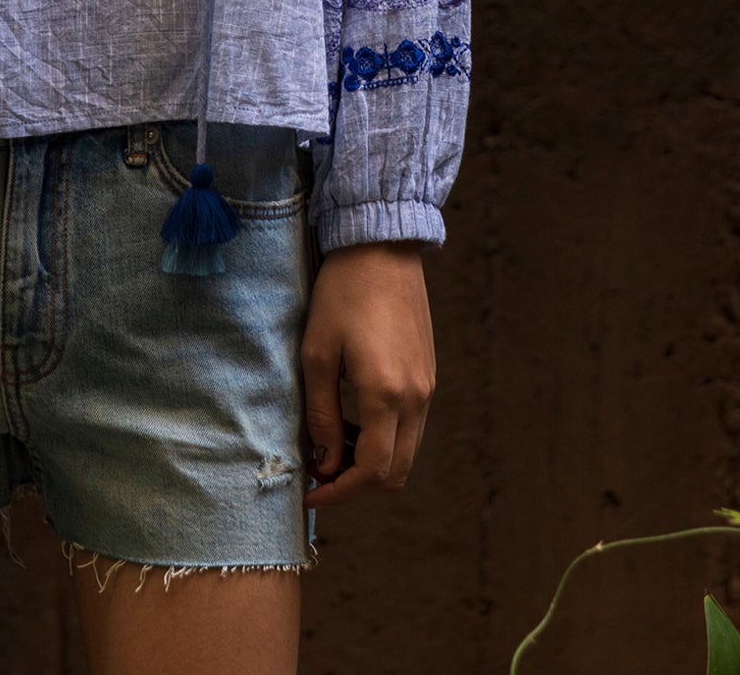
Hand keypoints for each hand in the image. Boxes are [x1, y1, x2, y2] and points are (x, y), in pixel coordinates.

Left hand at [301, 241, 433, 507]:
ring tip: (333, 441)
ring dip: (372, 461)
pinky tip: (355, 416)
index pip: (373, 472)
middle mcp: (417, 399)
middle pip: (396, 473)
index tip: (311, 492)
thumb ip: (322, 414)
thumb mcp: (318, 354)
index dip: (340, 491)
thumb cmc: (342, 294)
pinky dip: (385, 437)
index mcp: (388, 395)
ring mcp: (428, 387)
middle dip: (357, 484)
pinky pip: (411, 426)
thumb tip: (324, 462)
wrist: (381, 247)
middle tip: (320, 471)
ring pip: (406, 451)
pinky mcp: (428, 375)